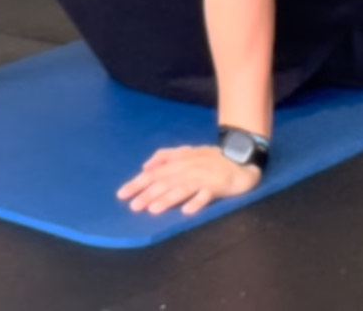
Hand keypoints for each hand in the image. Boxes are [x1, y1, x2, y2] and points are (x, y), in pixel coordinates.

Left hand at [117, 145, 260, 215]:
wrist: (241, 157)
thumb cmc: (210, 158)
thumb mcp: (187, 152)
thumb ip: (165, 157)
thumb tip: (144, 166)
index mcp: (179, 162)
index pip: (154, 173)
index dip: (137, 183)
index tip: (121, 195)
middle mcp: (188, 169)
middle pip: (165, 182)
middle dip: (148, 194)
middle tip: (133, 206)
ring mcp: (203, 177)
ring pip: (182, 189)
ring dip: (168, 199)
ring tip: (154, 209)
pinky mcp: (218, 186)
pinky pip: (207, 195)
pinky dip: (197, 202)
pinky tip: (188, 211)